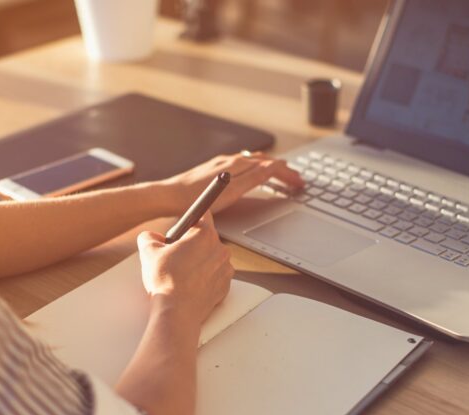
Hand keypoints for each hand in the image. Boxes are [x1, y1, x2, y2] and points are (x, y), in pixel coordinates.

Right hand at [137, 212, 233, 324]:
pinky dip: (205, 277)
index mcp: (205, 234)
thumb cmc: (165, 281)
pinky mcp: (226, 286)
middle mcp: (221, 249)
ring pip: (211, 257)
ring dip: (199, 261)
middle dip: (191, 243)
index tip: (186, 222)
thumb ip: (149, 237)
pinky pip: (215, 275)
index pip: (202, 213)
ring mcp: (226, 269)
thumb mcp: (148, 252)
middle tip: (175, 254)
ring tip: (181, 272)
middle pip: (206, 238)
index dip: (191, 217)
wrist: (177, 313)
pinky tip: (190, 284)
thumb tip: (152, 237)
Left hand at [159, 151, 303, 215]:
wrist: (168, 197)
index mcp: (237, 165)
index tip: (300, 184)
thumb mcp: (230, 192)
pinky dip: (257, 168)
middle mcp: (231, 161)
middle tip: (297, 180)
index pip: (271, 166)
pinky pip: (242, 165)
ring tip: (281, 174)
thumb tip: (272, 166)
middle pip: (265, 162)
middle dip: (283, 171)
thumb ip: (253, 178)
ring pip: (254, 162)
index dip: (288, 175)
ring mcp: (222, 164)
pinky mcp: (214, 171)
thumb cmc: (196, 199)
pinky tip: (253, 173)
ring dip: (271, 168)